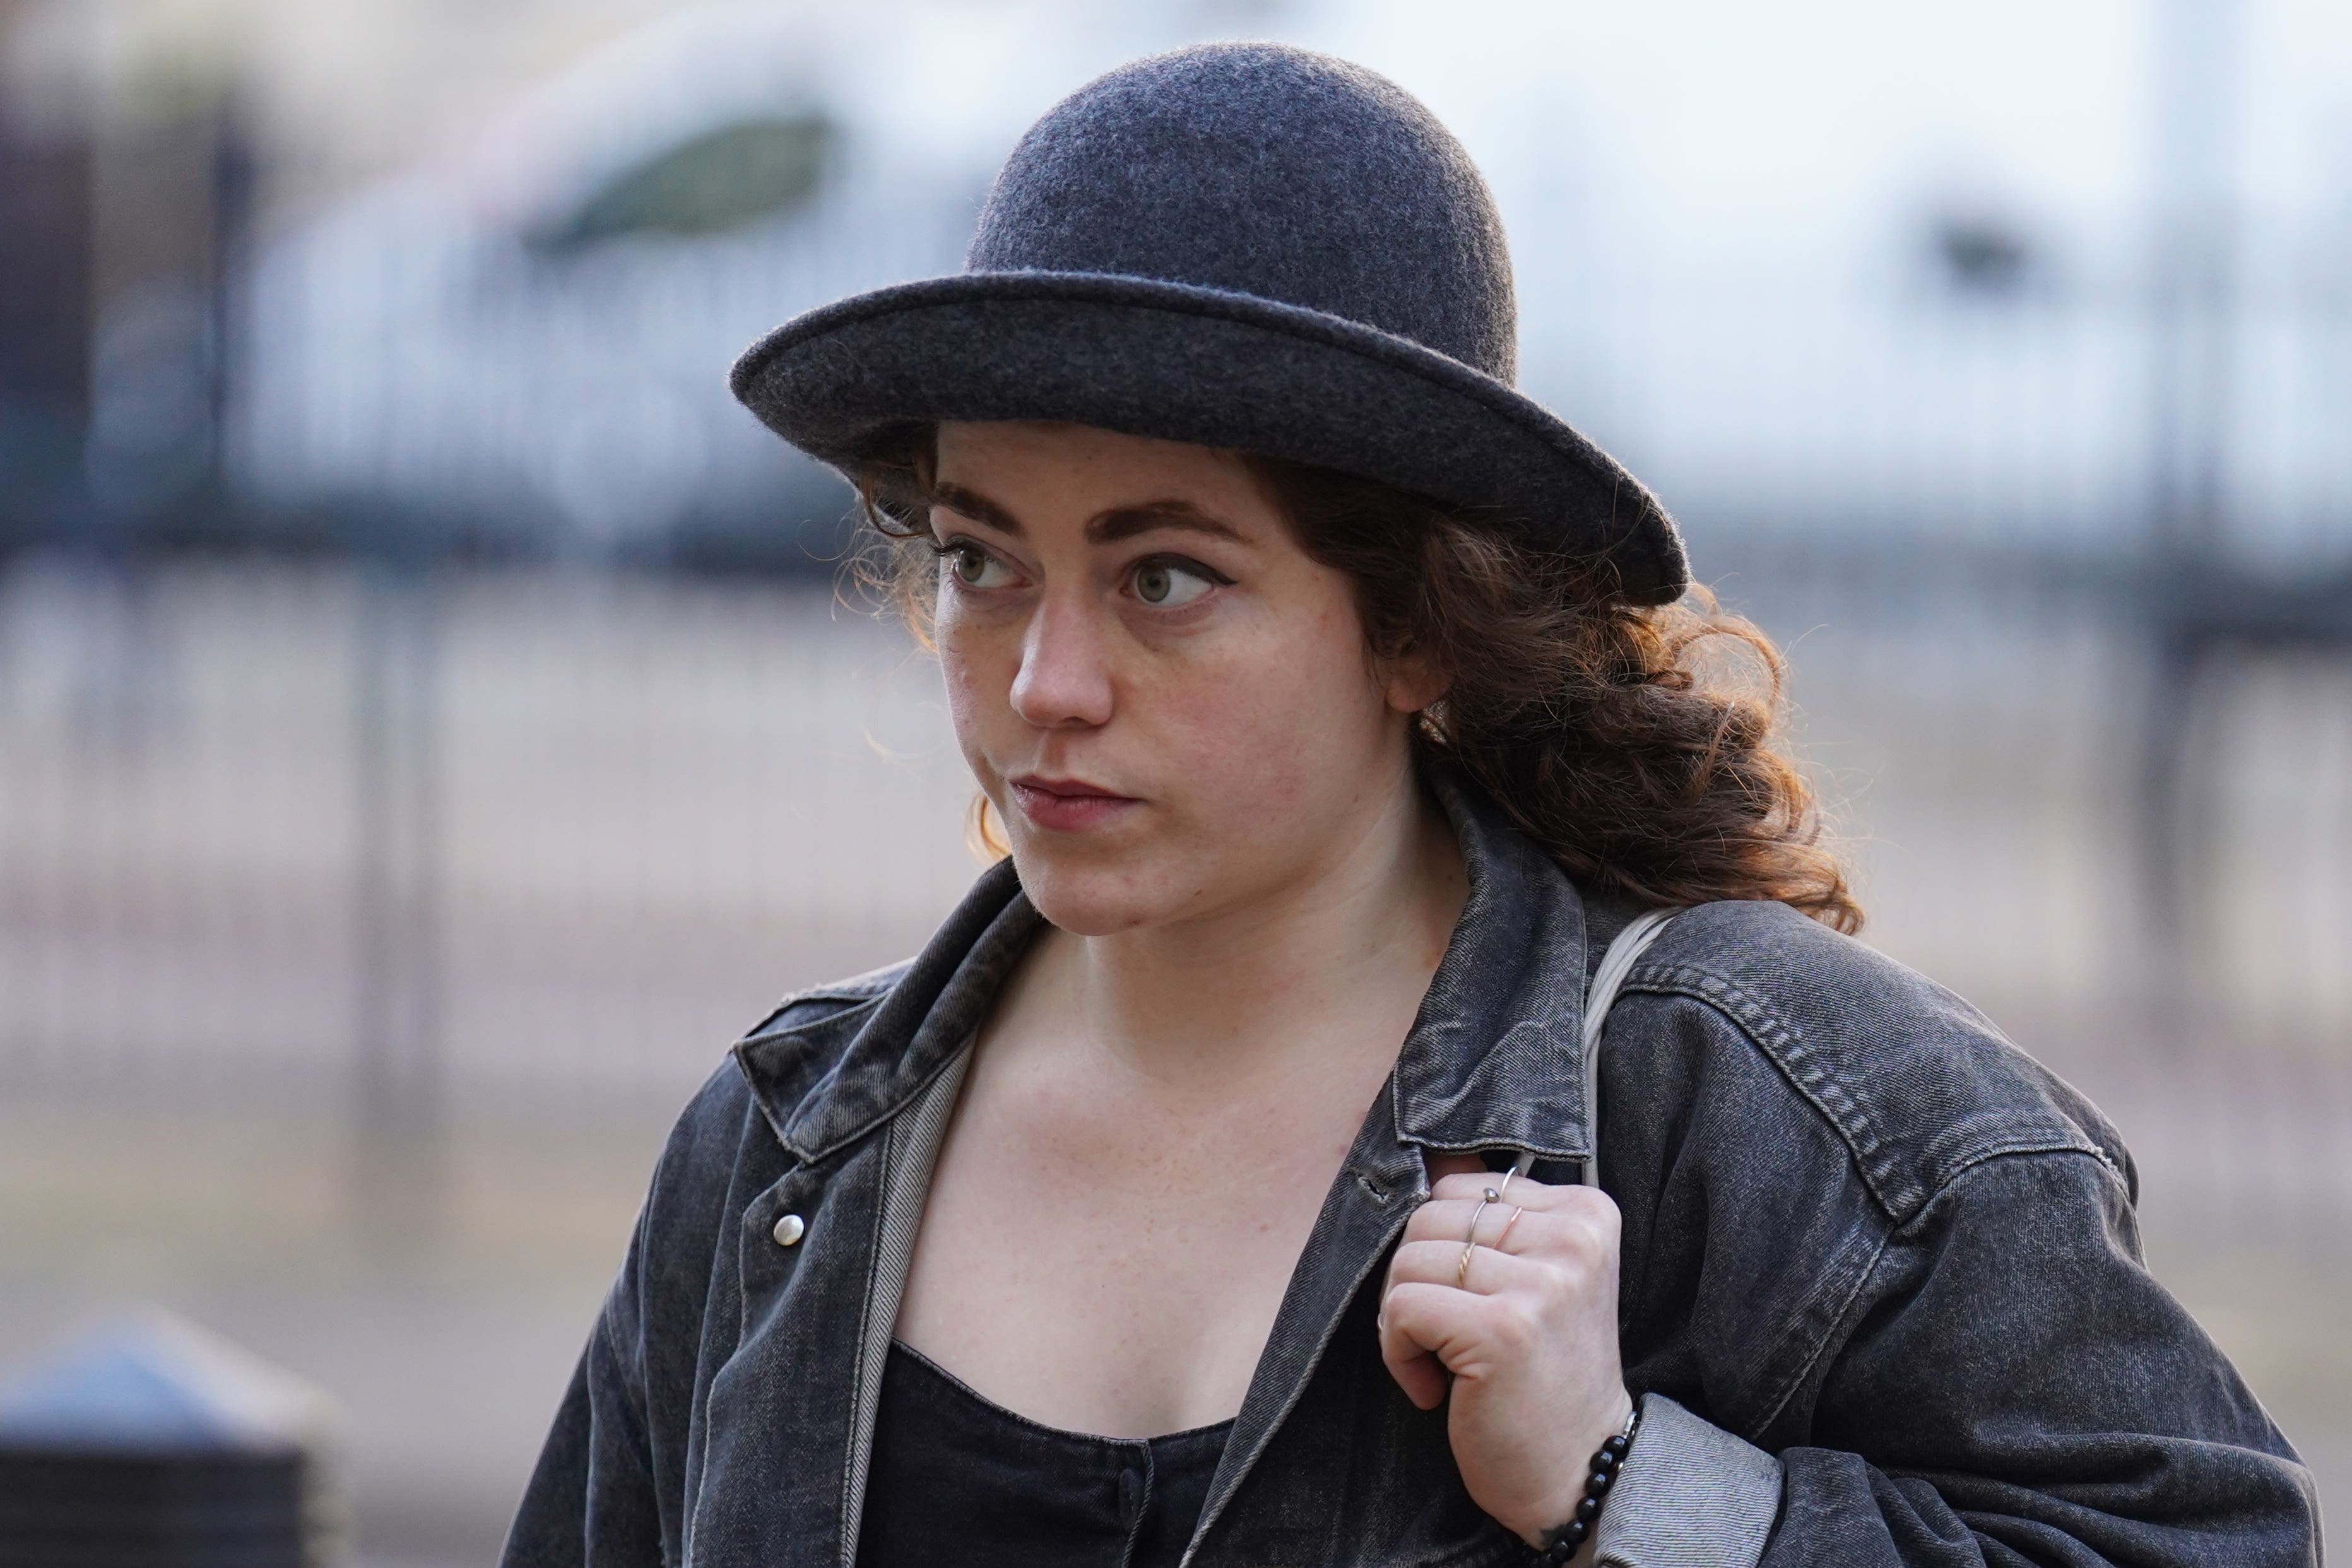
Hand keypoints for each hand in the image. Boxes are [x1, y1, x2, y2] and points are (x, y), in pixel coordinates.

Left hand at [1378, 1155, 1633, 1549]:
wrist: (1582, 1473)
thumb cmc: (1544, 1377)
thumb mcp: (1538, 1279)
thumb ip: (1494, 1219)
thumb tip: (1427, 1158)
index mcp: (1588, 1212)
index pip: (1466, 1184)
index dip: (1444, 1247)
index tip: (1473, 1303)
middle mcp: (1573, 1237)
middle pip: (1429, 1216)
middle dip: (1416, 1280)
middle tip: (1448, 1339)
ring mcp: (1542, 1282)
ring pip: (1408, 1259)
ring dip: (1403, 1322)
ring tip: (1448, 1364)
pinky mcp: (1503, 1328)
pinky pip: (1400, 1308)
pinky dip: (1397, 1353)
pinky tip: (1436, 1389)